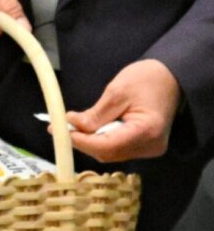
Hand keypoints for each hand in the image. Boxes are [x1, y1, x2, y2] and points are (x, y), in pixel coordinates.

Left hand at [64, 59, 181, 162]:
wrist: (171, 77)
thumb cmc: (147, 79)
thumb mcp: (117, 92)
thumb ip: (95, 114)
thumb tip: (72, 126)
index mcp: (147, 131)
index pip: (107, 146)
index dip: (81, 141)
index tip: (59, 131)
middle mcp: (150, 146)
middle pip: (107, 152)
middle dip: (82, 141)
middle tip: (60, 128)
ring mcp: (149, 149)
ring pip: (110, 153)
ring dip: (89, 141)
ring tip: (72, 127)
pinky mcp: (144, 147)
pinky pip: (117, 148)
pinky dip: (100, 140)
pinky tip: (90, 129)